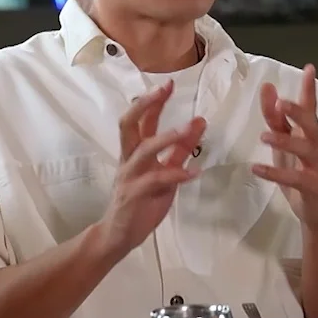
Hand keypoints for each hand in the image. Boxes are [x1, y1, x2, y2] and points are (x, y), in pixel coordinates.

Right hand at [98, 81, 205, 258]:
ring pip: (143, 149)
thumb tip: (199, 122)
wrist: (118, 235)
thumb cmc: (142, 200)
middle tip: (165, 90)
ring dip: (166, 137)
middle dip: (147, 105)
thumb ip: (180, 149)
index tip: (169, 83)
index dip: (153, 100)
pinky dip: (176, 175)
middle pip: (129, 124)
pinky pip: (156, 181)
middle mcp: (129, 159)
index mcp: (135, 151)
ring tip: (187, 129)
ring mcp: (130, 176)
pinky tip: (194, 172)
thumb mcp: (166, 172)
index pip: (141, 120)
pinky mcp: (135, 195)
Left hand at [252, 64, 317, 229]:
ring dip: (285, 140)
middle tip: (282, 102)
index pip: (309, 107)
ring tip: (264, 135)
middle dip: (298, 112)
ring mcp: (316, 167)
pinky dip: (275, 173)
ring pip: (305, 149)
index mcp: (309, 134)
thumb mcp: (285, 143)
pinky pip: (294, 178)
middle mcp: (316, 146)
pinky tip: (257, 168)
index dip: (309, 89)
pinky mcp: (311, 186)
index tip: (309, 68)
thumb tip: (267, 88)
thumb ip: (276, 118)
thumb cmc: (300, 173)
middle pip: (310, 124)